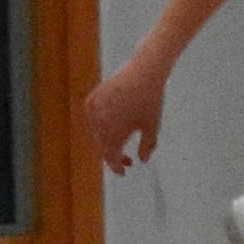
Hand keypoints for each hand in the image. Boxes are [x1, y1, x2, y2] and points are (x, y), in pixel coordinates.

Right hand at [82, 58, 167, 173]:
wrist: (143, 71)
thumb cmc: (150, 100)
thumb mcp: (152, 127)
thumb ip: (147, 146)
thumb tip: (142, 160)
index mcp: (113, 133)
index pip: (110, 158)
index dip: (116, 167)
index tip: (124, 171)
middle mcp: (99, 124)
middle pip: (102, 147)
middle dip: (114, 154)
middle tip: (126, 159)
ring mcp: (92, 111)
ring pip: (97, 133)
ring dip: (107, 140)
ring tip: (122, 141)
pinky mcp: (91, 100)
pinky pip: (94, 119)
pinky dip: (101, 125)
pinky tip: (114, 125)